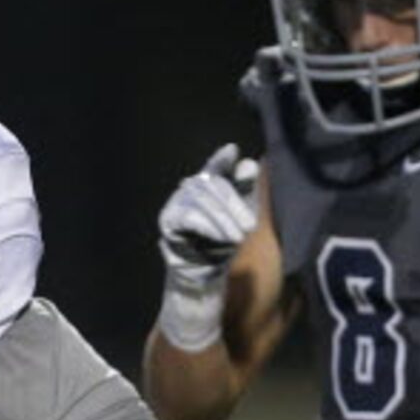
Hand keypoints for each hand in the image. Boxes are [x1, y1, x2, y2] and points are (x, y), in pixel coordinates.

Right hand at [158, 145, 259, 294]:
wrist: (203, 268)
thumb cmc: (223, 237)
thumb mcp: (240, 215)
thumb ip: (244, 190)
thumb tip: (250, 165)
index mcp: (209, 183)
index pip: (215, 166)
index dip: (221, 159)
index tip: (232, 150)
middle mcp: (190, 186)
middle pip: (214, 186)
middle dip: (234, 207)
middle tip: (250, 227)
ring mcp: (177, 200)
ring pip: (202, 201)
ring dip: (224, 220)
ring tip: (238, 238)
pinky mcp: (168, 218)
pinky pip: (189, 217)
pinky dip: (208, 226)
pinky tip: (221, 236)